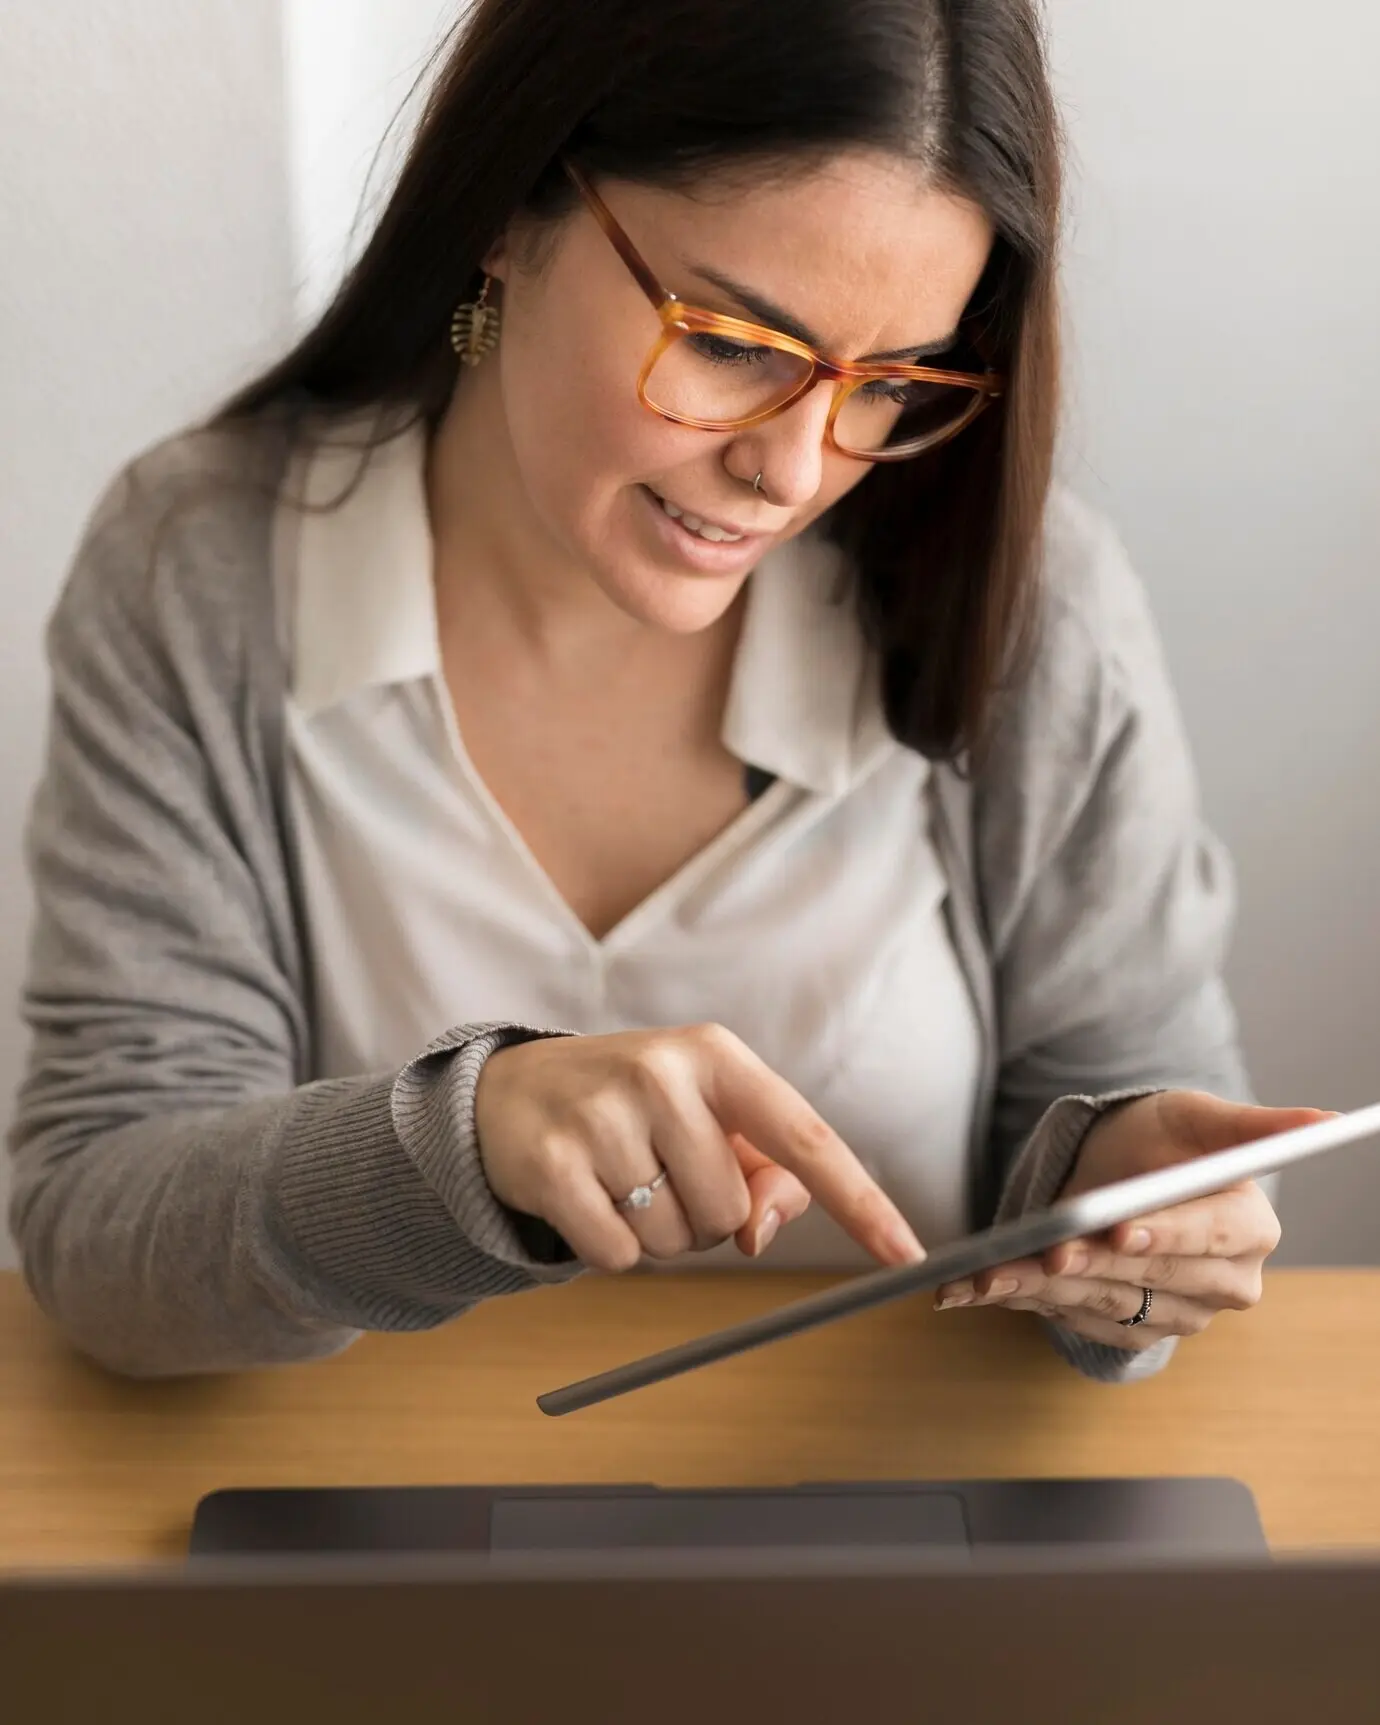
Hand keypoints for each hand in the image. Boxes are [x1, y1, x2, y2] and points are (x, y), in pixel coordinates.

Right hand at [474, 1023, 925, 1273]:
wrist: (510, 1093)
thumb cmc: (635, 1110)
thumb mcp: (707, 1114)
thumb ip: (766, 1172)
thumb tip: (761, 1233)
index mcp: (716, 1056)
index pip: (804, 1137)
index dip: (860, 1201)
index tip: (907, 1252)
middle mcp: (661, 1074)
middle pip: (730, 1210)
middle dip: (704, 1217)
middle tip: (659, 1174)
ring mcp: (603, 1116)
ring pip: (676, 1239)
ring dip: (656, 1234)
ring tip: (620, 1179)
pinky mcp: (553, 1163)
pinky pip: (619, 1257)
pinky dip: (610, 1250)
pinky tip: (586, 1198)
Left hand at [935, 1092, 1333, 1350]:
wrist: (1126, 1171)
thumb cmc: (1167, 1138)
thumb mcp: (1200, 1119)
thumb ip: (1254, 1126)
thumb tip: (1328, 1120)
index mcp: (1249, 1229)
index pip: (1208, 1237)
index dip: (1163, 1234)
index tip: (1118, 1230)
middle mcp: (1224, 1285)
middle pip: (1147, 1277)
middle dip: (1085, 1262)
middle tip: (1037, 1252)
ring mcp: (1179, 1315)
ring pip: (1101, 1301)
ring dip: (1037, 1289)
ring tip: (984, 1274)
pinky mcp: (1133, 1330)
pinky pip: (1073, 1319)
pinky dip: (1024, 1302)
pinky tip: (977, 1289)